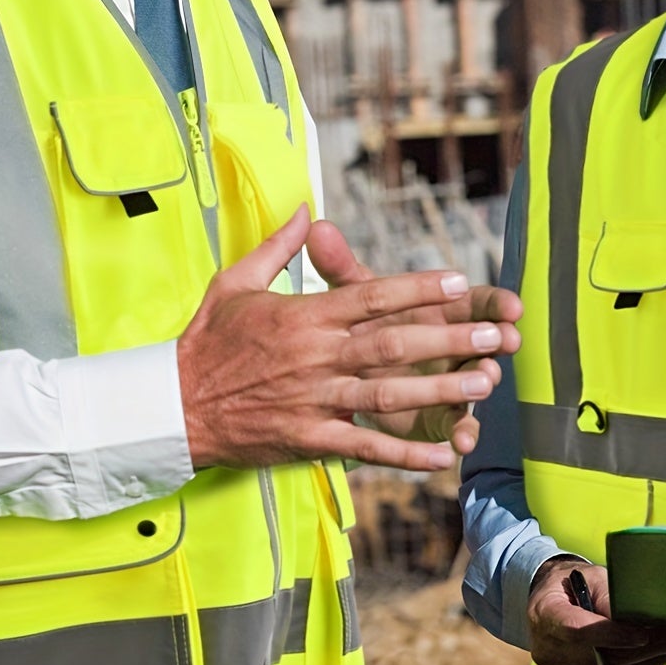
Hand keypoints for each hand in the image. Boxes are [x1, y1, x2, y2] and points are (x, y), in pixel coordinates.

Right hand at [178, 206, 513, 470]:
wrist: (172, 405)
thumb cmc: (206, 341)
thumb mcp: (235, 282)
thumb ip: (278, 246)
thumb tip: (305, 209)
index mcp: (304, 316)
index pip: (371, 296)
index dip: (418, 289)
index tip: (458, 282)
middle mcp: (316, 356)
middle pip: (392, 344)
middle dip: (447, 339)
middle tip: (493, 334)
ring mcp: (314, 400)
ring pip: (387, 394)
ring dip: (439, 391)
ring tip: (483, 384)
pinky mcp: (308, 440)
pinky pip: (364, 447)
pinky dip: (404, 454)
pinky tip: (441, 455)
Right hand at [527, 558, 665, 664]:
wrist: (552, 607)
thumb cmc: (575, 587)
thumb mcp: (591, 578)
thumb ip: (610, 596)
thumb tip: (638, 620)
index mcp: (546, 615)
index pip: (577, 630)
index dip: (611, 635)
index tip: (643, 634)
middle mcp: (547, 652)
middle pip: (600, 659)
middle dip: (646, 649)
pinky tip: (655, 663)